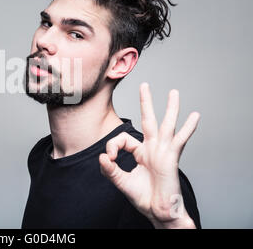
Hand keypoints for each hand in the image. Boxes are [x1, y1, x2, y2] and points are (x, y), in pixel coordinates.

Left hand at [99, 82, 199, 228]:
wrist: (159, 212)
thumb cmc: (143, 197)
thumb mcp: (121, 181)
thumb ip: (110, 170)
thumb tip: (101, 157)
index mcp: (140, 152)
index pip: (124, 139)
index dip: (112, 145)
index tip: (109, 158)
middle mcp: (152, 148)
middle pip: (149, 120)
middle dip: (146, 102)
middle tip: (144, 85)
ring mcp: (162, 152)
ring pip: (166, 124)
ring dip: (170, 108)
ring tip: (174, 92)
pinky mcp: (171, 158)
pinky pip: (179, 140)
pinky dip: (188, 128)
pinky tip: (195, 116)